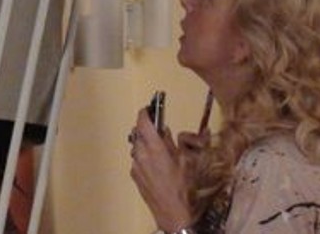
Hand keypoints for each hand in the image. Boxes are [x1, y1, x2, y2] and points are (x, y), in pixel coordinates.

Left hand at [129, 109, 194, 232]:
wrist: (173, 212)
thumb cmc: (183, 187)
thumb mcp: (185, 161)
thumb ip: (171, 143)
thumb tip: (163, 131)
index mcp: (155, 149)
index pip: (143, 122)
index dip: (145, 112)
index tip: (149, 108)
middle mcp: (141, 155)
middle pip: (138, 133)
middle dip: (147, 128)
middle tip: (159, 130)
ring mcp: (136, 165)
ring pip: (137, 146)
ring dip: (145, 143)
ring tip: (159, 150)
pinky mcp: (134, 175)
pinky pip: (137, 159)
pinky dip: (144, 157)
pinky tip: (155, 165)